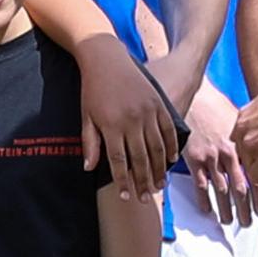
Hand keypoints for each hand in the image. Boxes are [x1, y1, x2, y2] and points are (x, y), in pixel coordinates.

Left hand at [75, 35, 174, 199]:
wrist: (106, 58)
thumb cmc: (93, 89)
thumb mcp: (86, 116)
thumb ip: (90, 143)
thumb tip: (90, 168)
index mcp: (111, 126)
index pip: (118, 161)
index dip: (123, 181)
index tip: (125, 196)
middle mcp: (131, 121)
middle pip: (140, 159)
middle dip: (143, 182)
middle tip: (145, 198)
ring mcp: (148, 112)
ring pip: (157, 148)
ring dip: (159, 170)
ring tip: (159, 185)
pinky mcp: (158, 104)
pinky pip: (168, 130)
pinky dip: (171, 147)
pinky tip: (171, 161)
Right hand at [182, 82, 256, 226]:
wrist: (195, 97)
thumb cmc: (218, 106)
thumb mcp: (241, 119)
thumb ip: (250, 139)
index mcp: (242, 147)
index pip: (255, 178)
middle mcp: (229, 154)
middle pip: (240, 188)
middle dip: (245, 209)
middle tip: (248, 223)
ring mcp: (211, 157)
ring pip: (221, 190)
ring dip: (226, 209)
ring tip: (229, 221)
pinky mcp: (194, 158)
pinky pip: (200, 184)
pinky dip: (204, 199)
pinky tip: (207, 210)